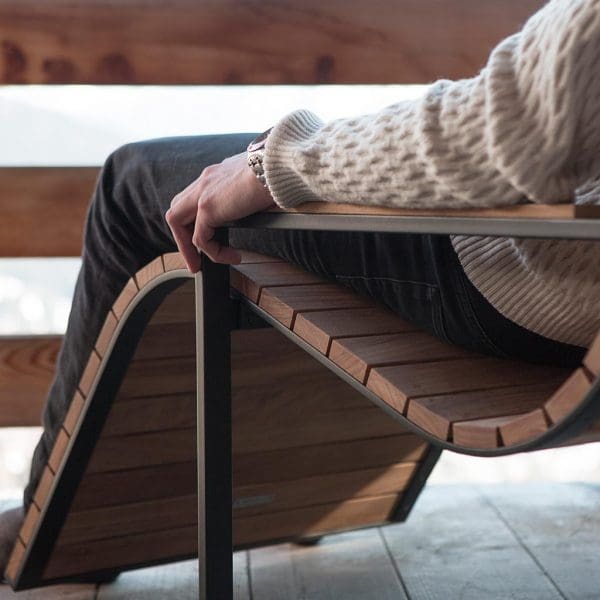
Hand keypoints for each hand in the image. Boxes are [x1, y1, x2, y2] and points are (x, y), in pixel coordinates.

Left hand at [165, 152, 275, 271]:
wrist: (277, 166)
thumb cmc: (276, 173)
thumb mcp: (257, 183)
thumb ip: (248, 193)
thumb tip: (257, 207)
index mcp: (217, 173)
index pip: (193, 197)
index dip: (193, 220)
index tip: (207, 237)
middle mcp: (206, 180)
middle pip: (177, 210)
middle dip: (182, 236)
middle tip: (195, 256)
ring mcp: (203, 192)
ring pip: (178, 223)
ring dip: (187, 248)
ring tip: (202, 264)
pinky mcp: (207, 207)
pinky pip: (200, 239)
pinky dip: (214, 252)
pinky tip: (232, 256)